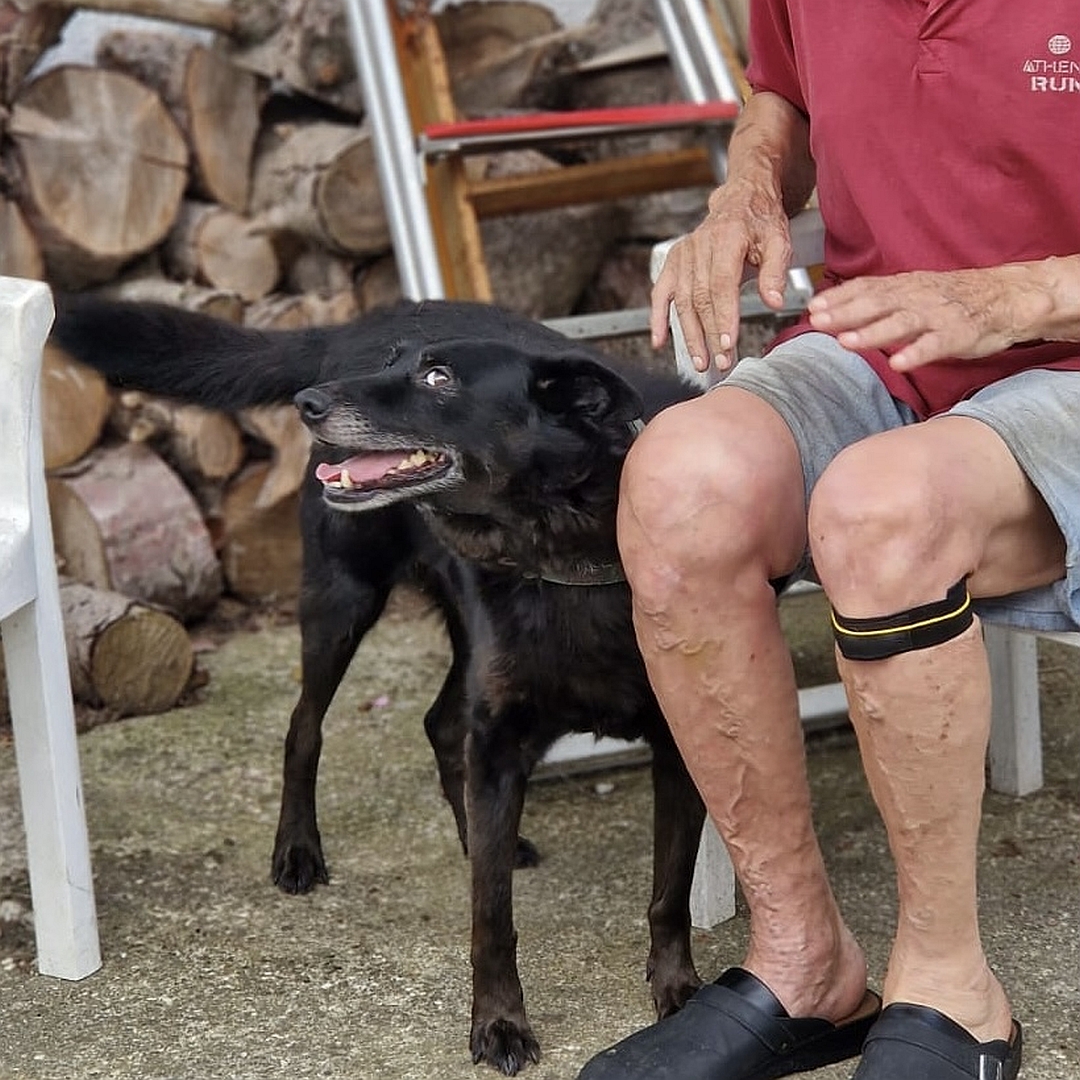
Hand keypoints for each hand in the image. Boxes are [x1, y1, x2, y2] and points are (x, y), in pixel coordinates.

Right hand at [650, 179, 792, 373]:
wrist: (742, 200)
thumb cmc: (761, 222)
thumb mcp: (779, 240)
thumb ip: (776, 272)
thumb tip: (774, 302)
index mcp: (727, 238)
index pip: (722, 284)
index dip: (723, 316)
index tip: (728, 342)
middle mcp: (699, 246)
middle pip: (700, 298)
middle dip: (709, 334)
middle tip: (720, 361)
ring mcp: (683, 255)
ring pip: (682, 302)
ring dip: (689, 335)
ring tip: (701, 361)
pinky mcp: (674, 263)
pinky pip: (661, 293)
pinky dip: (658, 319)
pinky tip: (660, 341)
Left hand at [807, 260, 1079, 370]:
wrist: (1008, 297)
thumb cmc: (954, 297)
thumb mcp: (915, 290)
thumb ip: (880, 299)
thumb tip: (836, 309)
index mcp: (906, 286)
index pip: (867, 288)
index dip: (839, 297)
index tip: (812, 307)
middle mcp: (918, 297)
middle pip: (876, 304)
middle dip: (845, 313)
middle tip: (818, 322)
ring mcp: (938, 316)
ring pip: (900, 323)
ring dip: (872, 333)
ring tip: (846, 342)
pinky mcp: (958, 334)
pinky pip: (934, 345)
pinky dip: (916, 353)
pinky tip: (898, 363)